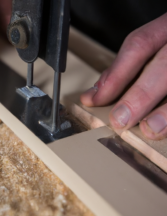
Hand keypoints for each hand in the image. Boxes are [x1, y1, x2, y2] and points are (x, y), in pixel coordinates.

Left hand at [80, 13, 166, 139]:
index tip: (95, 99)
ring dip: (166, 112)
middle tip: (119, 120)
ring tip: (149, 129)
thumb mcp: (151, 48)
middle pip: (163, 66)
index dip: (115, 75)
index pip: (139, 45)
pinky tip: (166, 129)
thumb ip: (124, 69)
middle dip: (139, 95)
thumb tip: (95, 94)